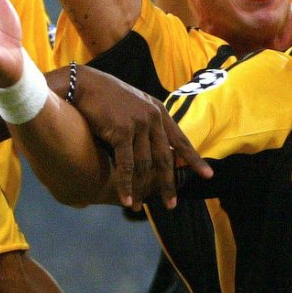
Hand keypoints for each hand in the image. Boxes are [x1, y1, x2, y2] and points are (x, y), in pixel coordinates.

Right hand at [74, 66, 212, 209]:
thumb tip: (159, 149)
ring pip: (145, 165)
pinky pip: (126, 165)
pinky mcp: (122, 131)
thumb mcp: (136, 106)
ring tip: (138, 208)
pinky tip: (127, 200)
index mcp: (159, 112)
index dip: (194, 160)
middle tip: (172, 205)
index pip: (181, 140)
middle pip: (166, 158)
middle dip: (168, 183)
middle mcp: (153, 118)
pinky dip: (126, 185)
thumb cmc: (107, 97)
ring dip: (142, 189)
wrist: (84, 84)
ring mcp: (139, 124)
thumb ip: (149, 124)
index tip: (208, 175)